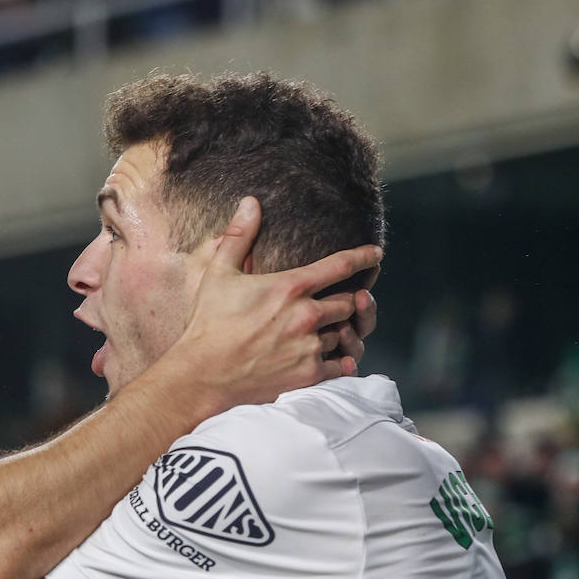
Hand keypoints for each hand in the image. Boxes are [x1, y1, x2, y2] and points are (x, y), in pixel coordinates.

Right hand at [171, 197, 382, 413]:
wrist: (202, 376)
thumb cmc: (208, 324)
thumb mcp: (218, 274)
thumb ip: (239, 236)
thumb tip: (250, 202)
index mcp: (290, 287)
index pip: (340, 266)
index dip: (362, 257)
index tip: (376, 254)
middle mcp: (306, 316)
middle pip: (348, 303)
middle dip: (345, 302)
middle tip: (337, 304)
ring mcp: (309, 347)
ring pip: (342, 334)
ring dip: (336, 332)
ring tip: (320, 334)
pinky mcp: (308, 375)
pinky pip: (340, 366)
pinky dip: (338, 362)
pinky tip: (329, 359)